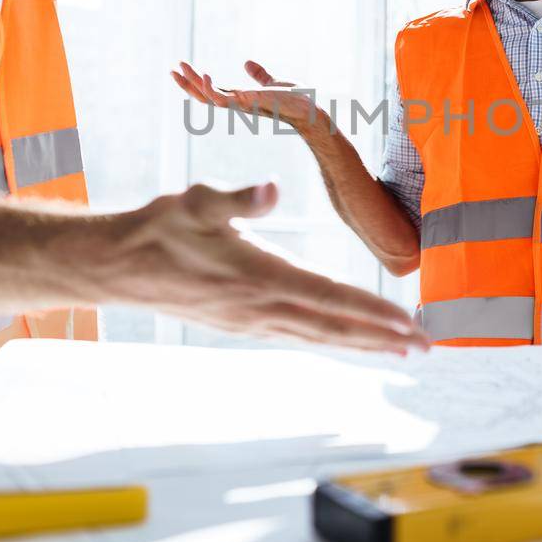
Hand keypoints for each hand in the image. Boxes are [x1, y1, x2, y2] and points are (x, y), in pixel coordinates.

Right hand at [121, 180, 428, 354]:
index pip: (330, 298)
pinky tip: (345, 340)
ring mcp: (251, 321)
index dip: (373, 312)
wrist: (115, 267)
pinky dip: (330, 339)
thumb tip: (268, 191)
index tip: (409, 322)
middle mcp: (261, 308)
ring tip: (400, 350)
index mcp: (260, 277)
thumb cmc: (157, 228)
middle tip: (427, 346)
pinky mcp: (241, 323)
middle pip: (335, 327)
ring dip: (362, 343)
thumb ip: (236, 199)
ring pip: (319, 336)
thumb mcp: (195, 201)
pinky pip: (298, 336)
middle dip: (383, 337)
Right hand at [172, 60, 324, 131]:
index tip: (182, 68)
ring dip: (193, 84)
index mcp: (240, 99)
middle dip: (187, 84)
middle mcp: (238, 104)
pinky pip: (223, 99)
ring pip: (209, 98)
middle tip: (172, 69)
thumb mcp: (272, 83)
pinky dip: (211, 88)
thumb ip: (259, 75)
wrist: (309, 109)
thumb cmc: (294, 100)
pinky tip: (204, 74)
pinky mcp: (248, 102)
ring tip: (181, 68)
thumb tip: (247, 62)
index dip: (196, 83)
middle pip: (204, 96)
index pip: (212, 92)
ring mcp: (241, 104)